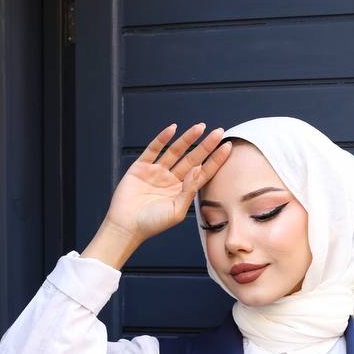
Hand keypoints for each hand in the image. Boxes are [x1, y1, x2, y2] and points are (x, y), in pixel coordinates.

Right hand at [105, 122, 232, 243]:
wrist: (126, 226)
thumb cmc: (152, 224)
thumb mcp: (177, 211)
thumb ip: (189, 191)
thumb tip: (198, 169)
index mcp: (182, 191)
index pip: (203, 172)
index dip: (215, 160)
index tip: (227, 147)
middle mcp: (171, 179)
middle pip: (192, 158)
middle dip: (206, 145)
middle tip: (219, 132)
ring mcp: (156, 172)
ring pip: (175, 151)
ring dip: (187, 139)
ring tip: (200, 127)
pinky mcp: (141, 167)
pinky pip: (153, 149)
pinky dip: (162, 139)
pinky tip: (173, 129)